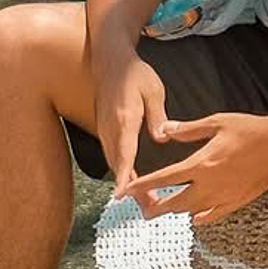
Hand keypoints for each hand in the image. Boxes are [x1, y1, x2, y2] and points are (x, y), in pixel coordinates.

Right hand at [94, 54, 173, 191]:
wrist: (110, 61)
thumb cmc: (135, 74)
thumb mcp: (153, 91)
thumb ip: (158, 116)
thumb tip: (163, 138)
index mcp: (124, 120)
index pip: (124, 154)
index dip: (124, 177)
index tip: (124, 195)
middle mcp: (111, 129)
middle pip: (119, 166)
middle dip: (132, 189)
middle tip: (150, 207)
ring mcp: (105, 131)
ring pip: (114, 163)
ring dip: (127, 182)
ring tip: (145, 201)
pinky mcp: (105, 130)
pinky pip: (113, 155)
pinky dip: (122, 171)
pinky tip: (134, 181)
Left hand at [120, 110, 267, 224]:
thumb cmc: (249, 129)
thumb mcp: (217, 122)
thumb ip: (188, 129)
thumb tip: (165, 130)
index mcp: (201, 164)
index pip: (164, 179)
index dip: (142, 186)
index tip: (126, 192)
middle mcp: (209, 185)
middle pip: (174, 204)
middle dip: (154, 207)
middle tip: (142, 209)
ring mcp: (223, 197)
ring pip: (191, 212)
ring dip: (176, 211)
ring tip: (165, 209)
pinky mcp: (236, 202)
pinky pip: (212, 217)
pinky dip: (200, 218)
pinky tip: (194, 217)